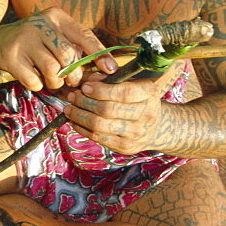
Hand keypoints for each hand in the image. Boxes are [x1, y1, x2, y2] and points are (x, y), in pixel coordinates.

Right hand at [0, 7, 114, 91]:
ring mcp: (24, 39)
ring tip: (51, 81)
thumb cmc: (32, 43)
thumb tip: (101, 70)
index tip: (110, 69)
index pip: (84, 35)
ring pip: (53, 70)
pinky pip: (34, 80)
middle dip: (73, 75)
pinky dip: (37, 85)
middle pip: (69, 56)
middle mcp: (41, 24)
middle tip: (69, 81)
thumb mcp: (53, 35)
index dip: (100, 54)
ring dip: (55, 82)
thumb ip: (73, 47)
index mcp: (56, 17)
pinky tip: (33, 79)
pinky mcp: (10, 56)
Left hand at [62, 65, 181, 153]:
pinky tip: (75, 120)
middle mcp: (146, 115)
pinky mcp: (125, 147)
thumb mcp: (131, 83)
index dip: (101, 90)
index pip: (124, 93)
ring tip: (69, 108)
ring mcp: (136, 133)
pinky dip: (82, 128)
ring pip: (99, 126)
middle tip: (73, 96)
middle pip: (107, 110)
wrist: (155, 127)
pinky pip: (97, 137)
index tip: (85, 86)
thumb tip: (87, 80)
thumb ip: (110, 78)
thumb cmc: (138, 99)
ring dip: (79, 115)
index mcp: (149, 93)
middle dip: (84, 102)